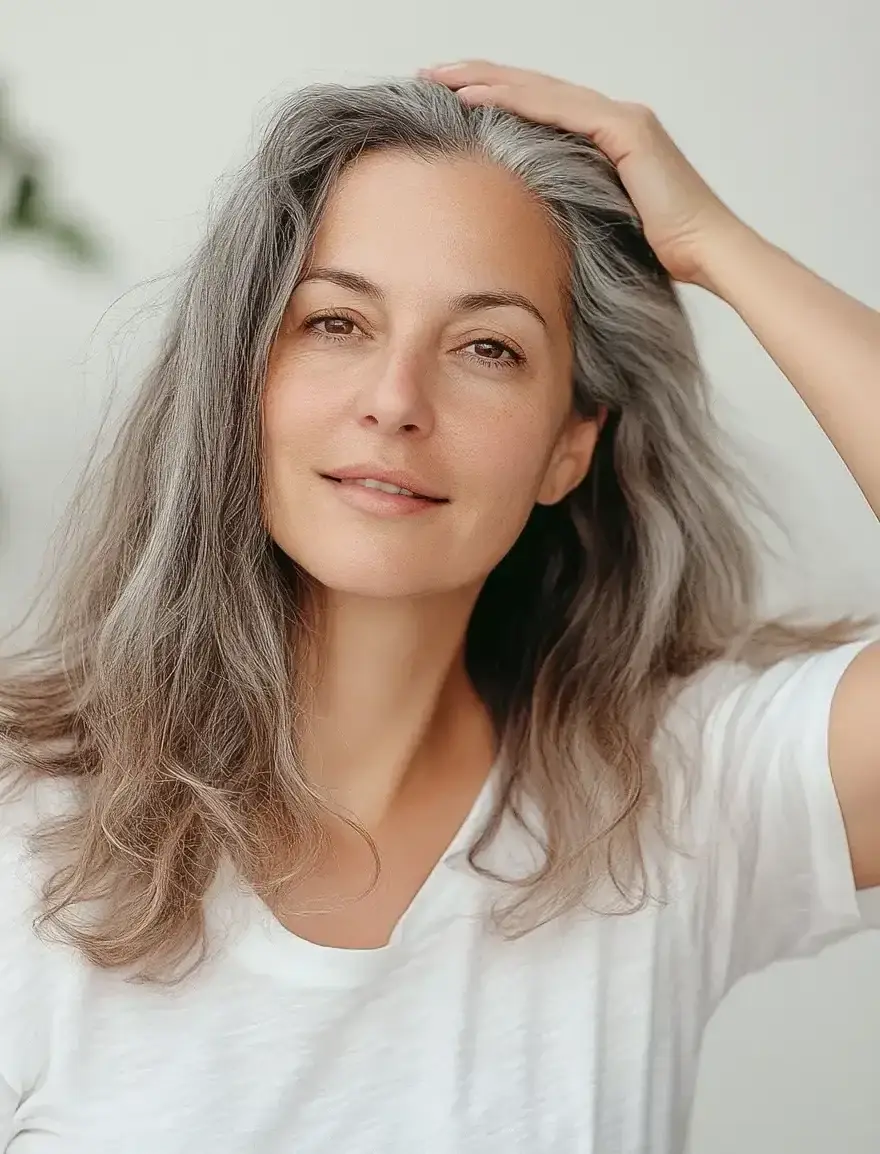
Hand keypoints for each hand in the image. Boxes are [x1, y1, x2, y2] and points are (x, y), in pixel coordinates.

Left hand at [418, 60, 744, 288]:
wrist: (707, 252)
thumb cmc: (660, 253)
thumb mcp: (601, 224)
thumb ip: (571, 207)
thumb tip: (529, 223)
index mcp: (609, 138)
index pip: (541, 109)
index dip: (496, 99)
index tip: (450, 100)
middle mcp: (615, 118)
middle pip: (535, 89)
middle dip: (480, 77)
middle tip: (431, 74)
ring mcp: (621, 119)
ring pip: (540, 91)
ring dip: (485, 80)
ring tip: (440, 77)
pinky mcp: (626, 130)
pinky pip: (557, 110)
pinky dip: (513, 100)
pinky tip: (474, 97)